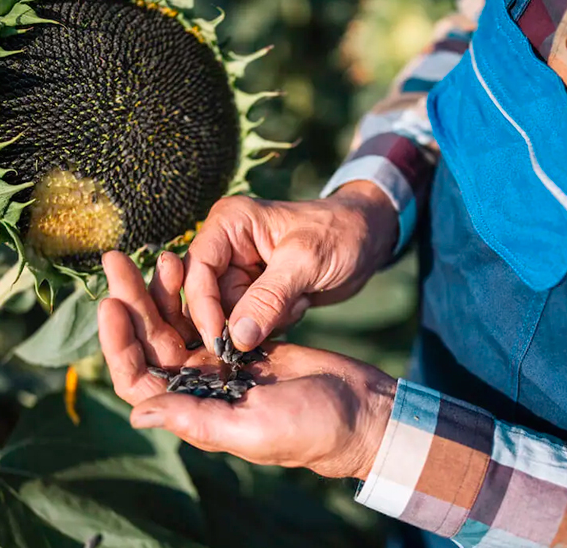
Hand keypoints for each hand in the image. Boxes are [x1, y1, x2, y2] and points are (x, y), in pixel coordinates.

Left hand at [99, 250, 395, 479]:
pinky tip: (186, 264)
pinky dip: (192, 292)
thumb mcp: (252, 427)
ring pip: (175, 323)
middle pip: (150, 342)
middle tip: (116, 261)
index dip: (119, 343)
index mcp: (193, 411)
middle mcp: (198, 387)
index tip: (111, 304)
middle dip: (132, 301)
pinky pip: (205, 313)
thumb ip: (197, 419)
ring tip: (156, 254)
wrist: (358, 409)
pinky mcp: (240, 343)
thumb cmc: (310, 427)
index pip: (138, 378)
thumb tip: (137, 414)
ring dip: (160, 291)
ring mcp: (219, 364)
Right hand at [184, 181, 397, 351]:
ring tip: (298, 299)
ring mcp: (239, 272)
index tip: (220, 342)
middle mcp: (225, 246)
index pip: (197, 271)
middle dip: (241, 318)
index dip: (203, 308)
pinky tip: (300, 303)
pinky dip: (274, 324)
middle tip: (280, 316)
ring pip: (230, 316)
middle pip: (208, 299)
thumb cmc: (340, 234)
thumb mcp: (306, 262)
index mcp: (228, 224)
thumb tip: (235, 338)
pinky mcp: (254, 294)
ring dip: (264, 321)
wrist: (368, 238)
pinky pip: (249, 323)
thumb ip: (269, 298)